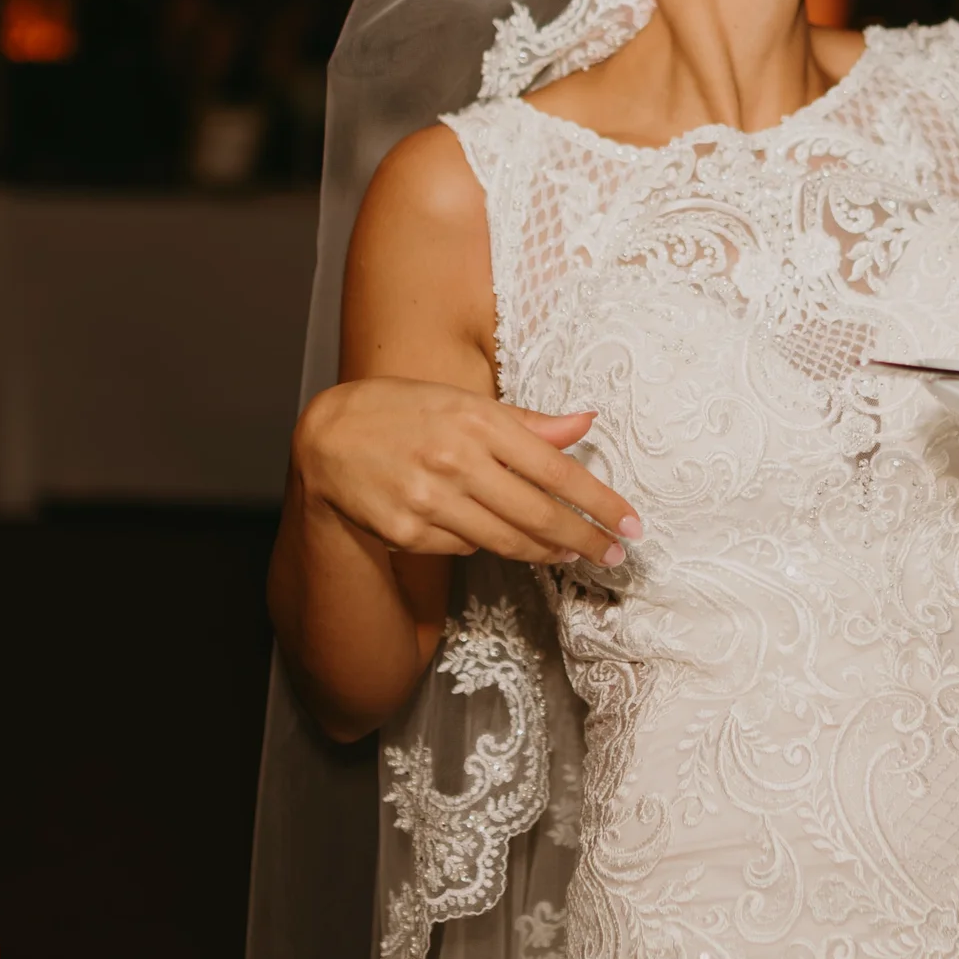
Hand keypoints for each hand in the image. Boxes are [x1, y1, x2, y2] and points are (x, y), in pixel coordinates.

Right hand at [292, 376, 641, 565]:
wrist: (328, 438)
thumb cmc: (406, 412)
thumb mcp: (466, 403)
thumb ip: (528, 423)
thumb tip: (587, 422)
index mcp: (478, 421)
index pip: (557, 470)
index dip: (600, 503)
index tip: (631, 524)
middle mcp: (456, 460)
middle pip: (539, 515)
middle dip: (584, 540)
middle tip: (614, 555)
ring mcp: (430, 501)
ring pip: (507, 541)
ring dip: (545, 552)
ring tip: (570, 554)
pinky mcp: (407, 533)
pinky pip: (466, 548)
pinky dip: (486, 543)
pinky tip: (491, 533)